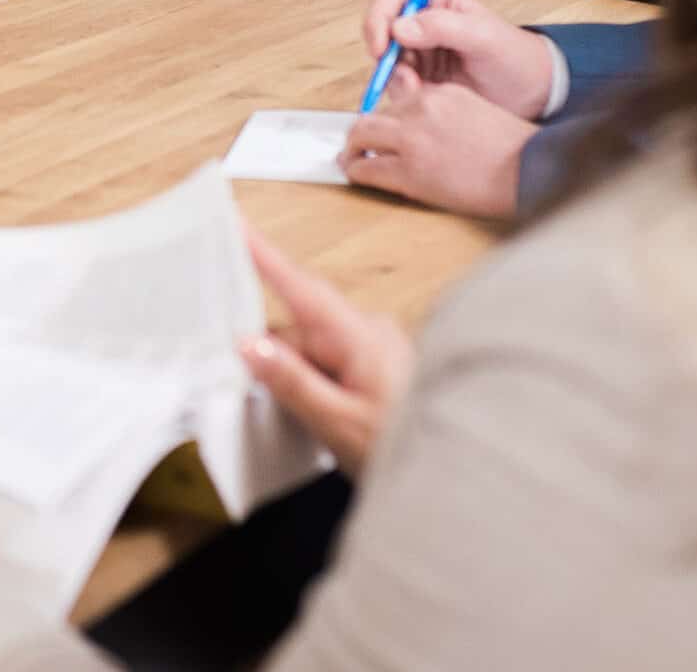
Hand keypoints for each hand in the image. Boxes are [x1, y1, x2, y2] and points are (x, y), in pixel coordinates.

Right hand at [240, 226, 414, 476]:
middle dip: (277, 361)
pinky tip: (326, 418)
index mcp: (360, 337)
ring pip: (311, 351)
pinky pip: (328, 363)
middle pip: (298, 330)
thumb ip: (292, 382)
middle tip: (273, 399)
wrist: (460, 469)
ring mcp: (374, 348)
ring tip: (317, 423)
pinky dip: (315, 387)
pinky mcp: (376, 365)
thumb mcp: (339, 423)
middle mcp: (368, 332)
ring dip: (300, 382)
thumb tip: (250, 346)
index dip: (265, 255)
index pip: (301, 288)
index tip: (237, 226)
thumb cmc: (408, 445)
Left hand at [342, 68, 536, 219]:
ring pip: (361, 136)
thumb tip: (411, 110)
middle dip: (362, 130)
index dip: (387, 112)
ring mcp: (411, 141)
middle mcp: (421, 110)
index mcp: (440, 93)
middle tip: (359, 143)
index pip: (397, 92)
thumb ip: (441, 106)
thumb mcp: (475, 109)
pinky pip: (365, 168)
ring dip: (352, 148)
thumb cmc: (509, 148)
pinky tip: (355, 173)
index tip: (382, 123)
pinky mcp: (408, 173)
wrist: (526, 172)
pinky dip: (355, 170)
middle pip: (373, 113)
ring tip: (350, 157)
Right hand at [359, 0, 557, 118]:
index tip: (382, 45)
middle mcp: (424, 25)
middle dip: (386, 57)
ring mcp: (421, 54)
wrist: (533, 95)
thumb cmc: (515, 57)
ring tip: (421, 91)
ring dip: (397, 78)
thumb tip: (399, 27)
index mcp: (438, 1)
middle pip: (383, 33)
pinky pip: (399, 86)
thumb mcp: (483, 37)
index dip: (380, 18)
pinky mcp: (422, 81)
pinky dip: (405, 94)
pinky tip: (426, 98)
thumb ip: (443, 27)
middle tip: (405, 77)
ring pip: (387, 63)